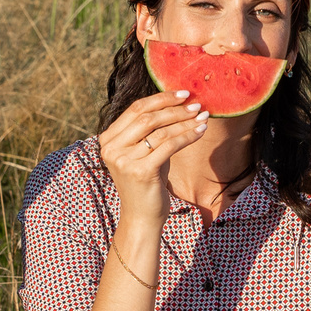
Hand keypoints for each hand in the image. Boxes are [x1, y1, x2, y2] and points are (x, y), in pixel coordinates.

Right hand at [96, 90, 207, 220]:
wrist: (141, 217)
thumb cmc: (146, 182)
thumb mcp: (144, 152)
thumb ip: (151, 130)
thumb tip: (180, 103)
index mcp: (108, 139)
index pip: (136, 109)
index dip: (161, 98)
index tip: (183, 94)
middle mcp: (112, 148)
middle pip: (148, 117)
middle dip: (175, 109)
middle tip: (197, 104)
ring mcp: (124, 160)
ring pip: (161, 131)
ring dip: (185, 122)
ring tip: (203, 117)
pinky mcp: (141, 172)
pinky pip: (170, 146)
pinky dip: (188, 136)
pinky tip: (201, 131)